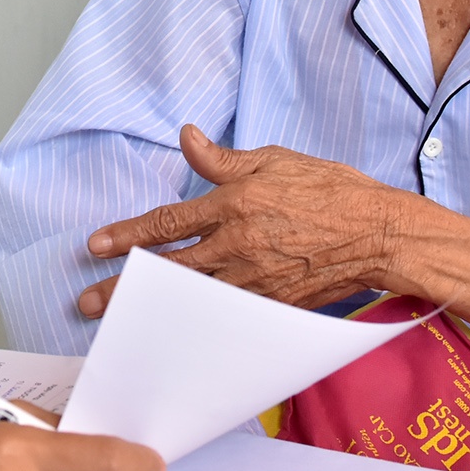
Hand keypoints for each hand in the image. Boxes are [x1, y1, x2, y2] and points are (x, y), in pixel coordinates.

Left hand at [78, 124, 410, 317]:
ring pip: (193, 297)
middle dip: (125, 285)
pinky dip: (200, 324)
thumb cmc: (331, 190)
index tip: (96, 246)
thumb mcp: (274, 160)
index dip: (127, 234)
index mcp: (235, 204)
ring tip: (123, 320)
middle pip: (170, 269)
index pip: (168, 222)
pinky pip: (228, 316)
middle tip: (90, 300)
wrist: (379, 232)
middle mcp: (239, 245)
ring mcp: (257, 279)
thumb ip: (223, 159)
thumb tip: (186, 138)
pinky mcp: (274, 304)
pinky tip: (177, 332)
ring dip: (156, 308)